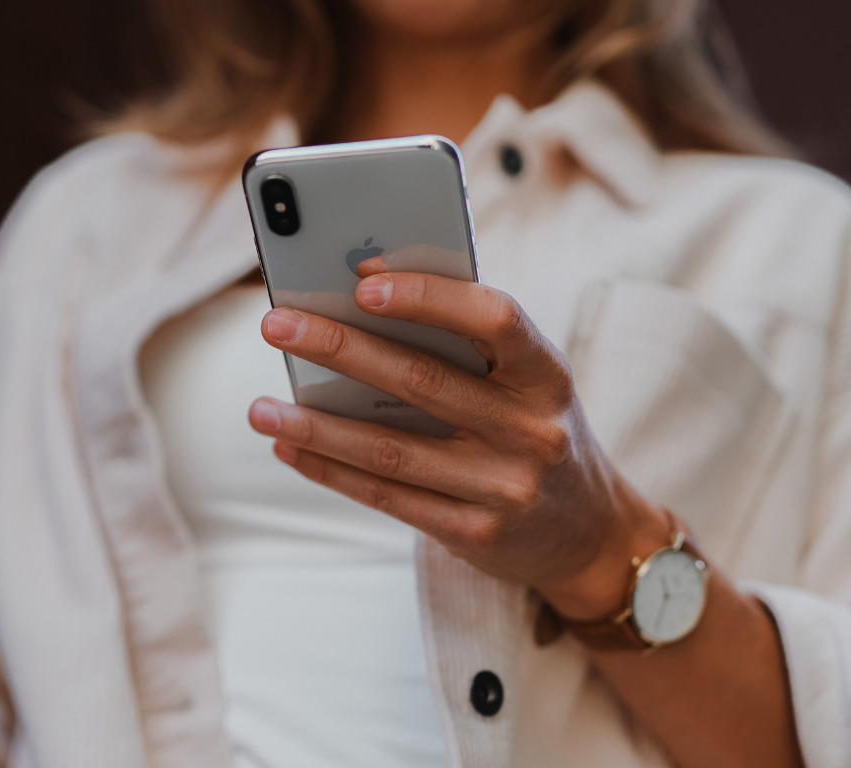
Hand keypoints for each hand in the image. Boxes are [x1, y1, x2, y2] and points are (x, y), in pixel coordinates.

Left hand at [248, 257, 669, 619]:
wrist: (590, 534)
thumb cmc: (536, 430)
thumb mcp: (528, 383)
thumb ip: (466, 346)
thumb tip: (363, 299)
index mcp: (547, 375)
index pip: (496, 319)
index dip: (430, 297)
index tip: (364, 280)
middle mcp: (531, 430)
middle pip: (423, 381)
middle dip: (341, 349)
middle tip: (276, 326)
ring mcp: (503, 487)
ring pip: (391, 449)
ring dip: (316, 425)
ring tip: (259, 407)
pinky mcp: (475, 534)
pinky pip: (386, 496)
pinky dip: (330, 469)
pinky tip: (290, 446)